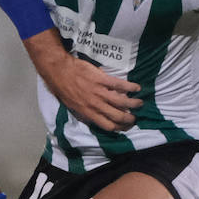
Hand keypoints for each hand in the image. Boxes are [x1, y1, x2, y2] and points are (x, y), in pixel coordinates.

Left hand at [23, 29, 140, 131]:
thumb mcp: (72, 106)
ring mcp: (99, 92)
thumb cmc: (63, 88)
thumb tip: (94, 119)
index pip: (107, 126)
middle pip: (117, 117)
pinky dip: (130, 87)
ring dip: (133, 104)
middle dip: (129, 119)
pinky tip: (137, 88)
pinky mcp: (102, 79)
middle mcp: (95, 105)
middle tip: (135, 117)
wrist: (59, 70)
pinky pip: (119, 85)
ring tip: (139, 103)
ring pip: (121, 102)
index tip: (125, 126)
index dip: (119, 128)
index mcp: (87, 113)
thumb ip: (85, 113)